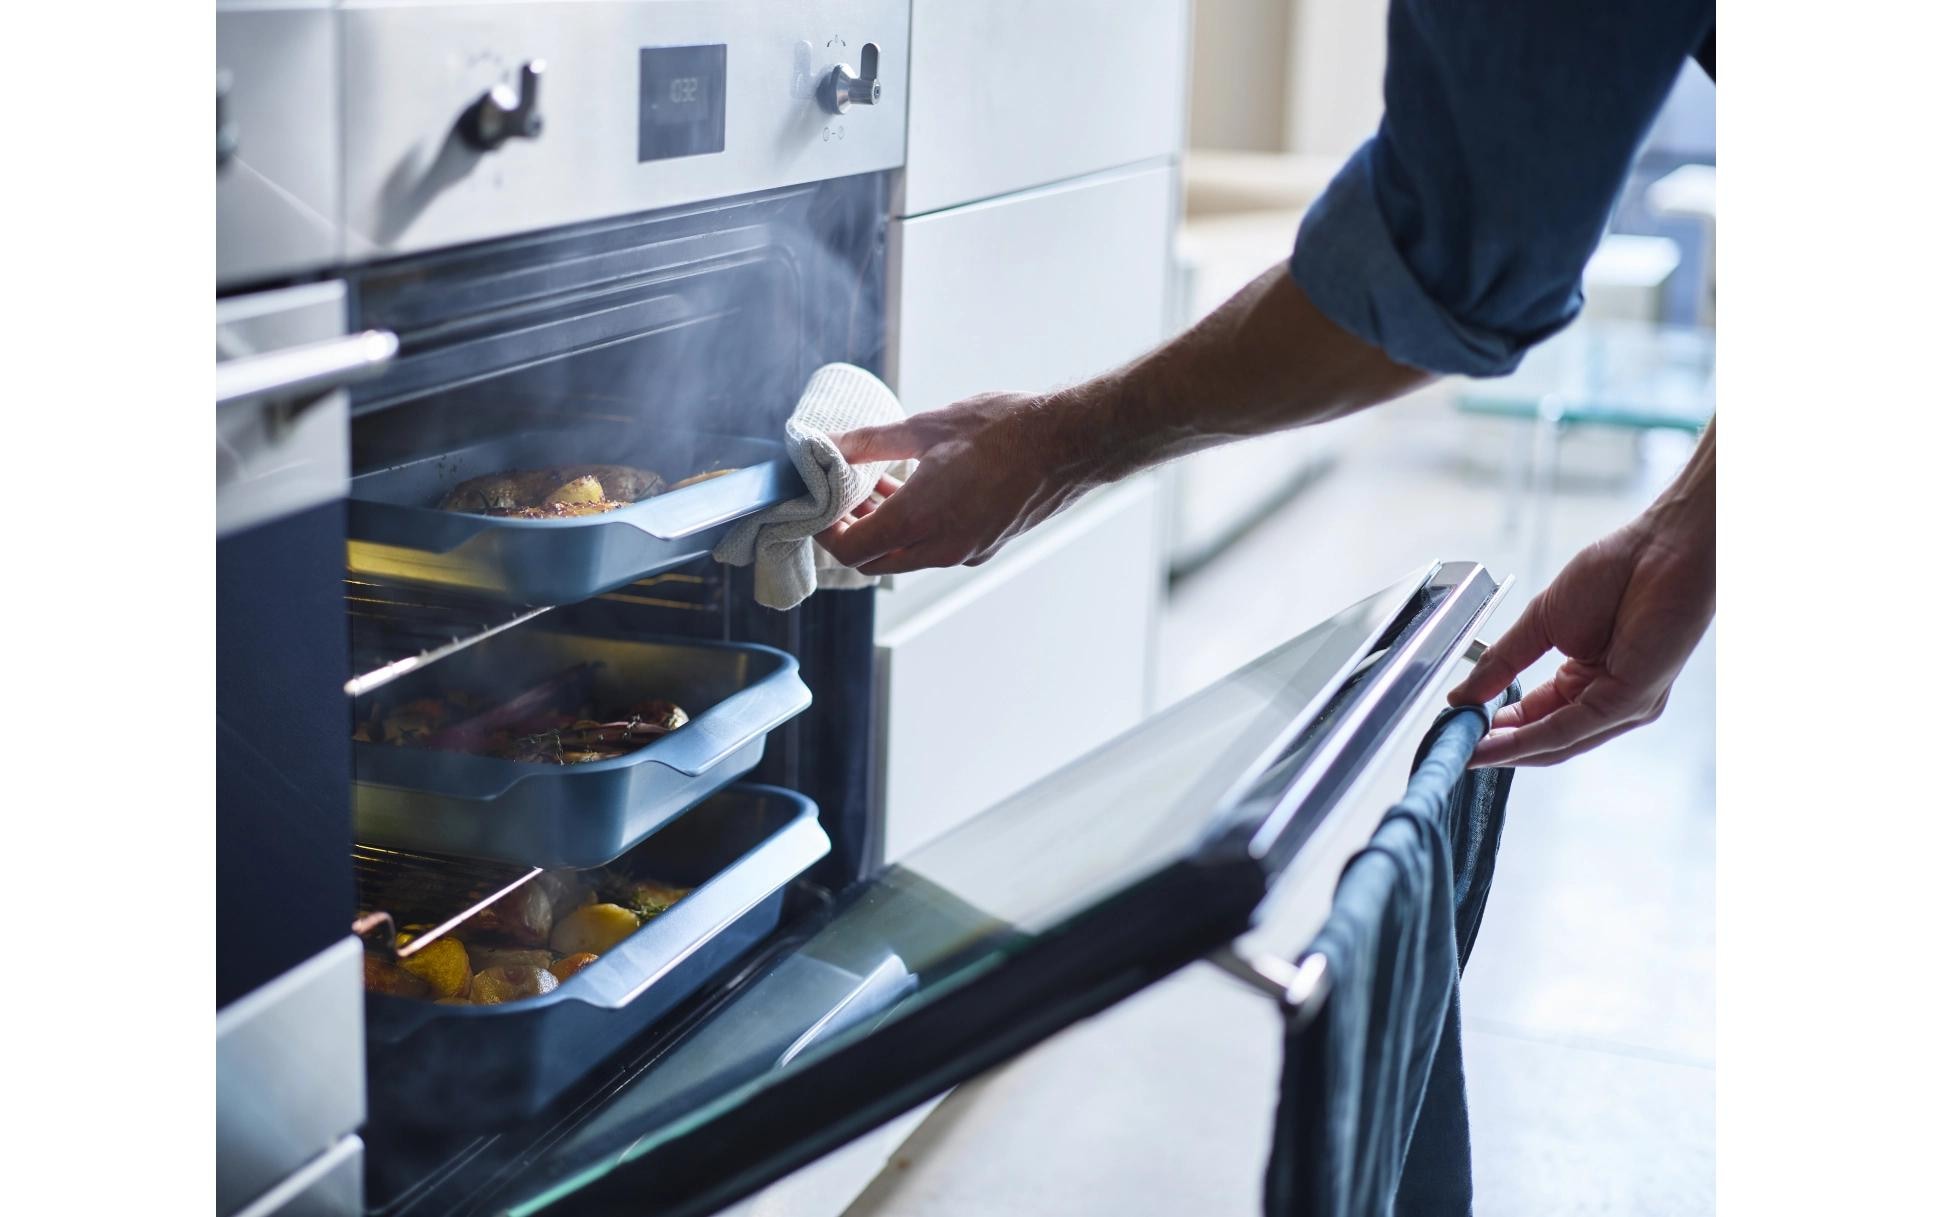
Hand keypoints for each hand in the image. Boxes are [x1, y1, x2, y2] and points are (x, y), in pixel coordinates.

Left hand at [817, 390, 1100, 574]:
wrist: (1070, 443)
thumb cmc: (1004, 431)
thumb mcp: (927, 427)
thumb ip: (872, 442)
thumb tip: (831, 445)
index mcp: (919, 520)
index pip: (851, 550)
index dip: (825, 532)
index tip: (817, 505)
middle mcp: (940, 547)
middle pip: (874, 559)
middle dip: (851, 530)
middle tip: (840, 494)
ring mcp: (965, 551)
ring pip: (906, 555)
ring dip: (883, 527)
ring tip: (873, 485)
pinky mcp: (984, 545)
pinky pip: (935, 547)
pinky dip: (914, 527)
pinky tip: (914, 487)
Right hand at [1446, 499, 1714, 767]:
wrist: (1662, 547)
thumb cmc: (1617, 572)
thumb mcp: (1541, 622)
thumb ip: (1502, 661)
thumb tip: (1463, 694)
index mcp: (1588, 680)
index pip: (1535, 717)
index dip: (1494, 728)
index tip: (1456, 730)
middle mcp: (1608, 700)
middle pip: (1545, 740)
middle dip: (1496, 748)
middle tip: (1454, 749)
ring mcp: (1623, 705)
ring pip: (1557, 742)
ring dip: (1508, 750)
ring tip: (1466, 751)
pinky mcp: (1631, 701)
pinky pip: (1571, 728)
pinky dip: (1530, 738)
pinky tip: (1497, 740)